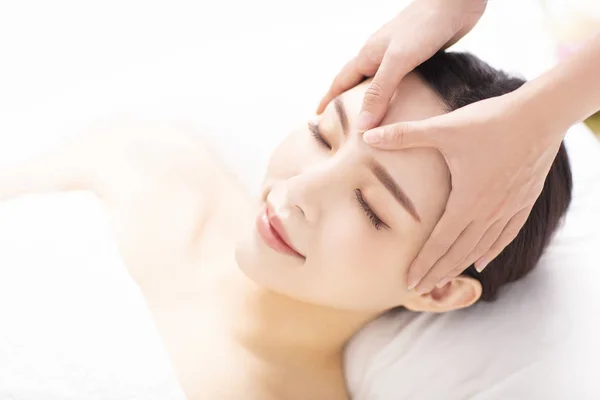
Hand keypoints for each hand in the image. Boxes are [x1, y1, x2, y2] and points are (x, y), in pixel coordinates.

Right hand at [317, 0, 485, 130]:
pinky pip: (400, 83)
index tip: (317, 118)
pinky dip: (395, 97)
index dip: (328, 100)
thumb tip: (361, 125)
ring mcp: (398, 56)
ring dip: (372, 101)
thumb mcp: (398, 61)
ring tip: (370, 121)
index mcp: (368, 55)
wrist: (455, 1)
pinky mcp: (418, 58)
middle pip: (357, 83)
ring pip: (379, 84)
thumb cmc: (424, 27)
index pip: (340, 82)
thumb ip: (380, 92)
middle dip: (346, 103)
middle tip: (342, 125)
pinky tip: (402, 107)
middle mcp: (380, 56)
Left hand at [362, 91, 565, 292]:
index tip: (409, 282)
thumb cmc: (490, 121)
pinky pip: (506, 235)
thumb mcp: (444, 128)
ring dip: (460, 265)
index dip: (423, 263)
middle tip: (420, 290)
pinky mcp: (524, 200)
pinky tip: (482, 262)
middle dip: (437, 272)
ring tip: (444, 280)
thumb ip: (404, 134)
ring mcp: (509, 208)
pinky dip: (491, 251)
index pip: (440, 242)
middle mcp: (489, 212)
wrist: (541, 114)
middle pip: (459, 252)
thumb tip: (368, 135)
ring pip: (482, 247)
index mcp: (467, 200)